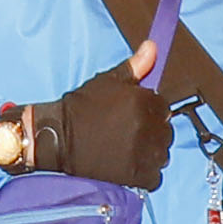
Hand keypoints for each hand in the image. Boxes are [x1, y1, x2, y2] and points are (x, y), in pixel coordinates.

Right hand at [18, 65, 173, 184]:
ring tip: (127, 150)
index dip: (149, 112)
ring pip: (162, 154)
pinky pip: (155, 176)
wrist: (57, 138)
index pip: (163, 107)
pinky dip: (146, 174)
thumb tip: (153, 47)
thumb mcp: (107, 81)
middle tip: (127, 134)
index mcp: (144, 102)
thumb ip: (135, 66)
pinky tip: (128, 166)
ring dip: (150, 153)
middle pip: (165, 131)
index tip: (134, 116)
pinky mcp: (137, 175)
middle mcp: (148, 127)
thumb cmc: (80, 108)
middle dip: (151, 132)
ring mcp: (144, 153)